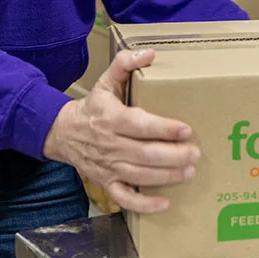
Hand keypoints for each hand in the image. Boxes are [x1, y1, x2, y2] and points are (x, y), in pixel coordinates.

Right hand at [43, 48, 199, 213]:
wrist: (63, 133)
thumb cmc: (93, 106)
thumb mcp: (105, 80)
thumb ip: (125, 63)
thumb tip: (150, 53)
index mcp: (111, 117)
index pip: (140, 125)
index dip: (163, 128)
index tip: (186, 129)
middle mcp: (110, 144)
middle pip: (144, 153)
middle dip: (172, 156)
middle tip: (195, 153)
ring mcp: (108, 166)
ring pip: (139, 175)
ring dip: (165, 176)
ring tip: (189, 172)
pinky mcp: (106, 182)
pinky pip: (124, 198)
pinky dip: (143, 204)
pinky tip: (165, 203)